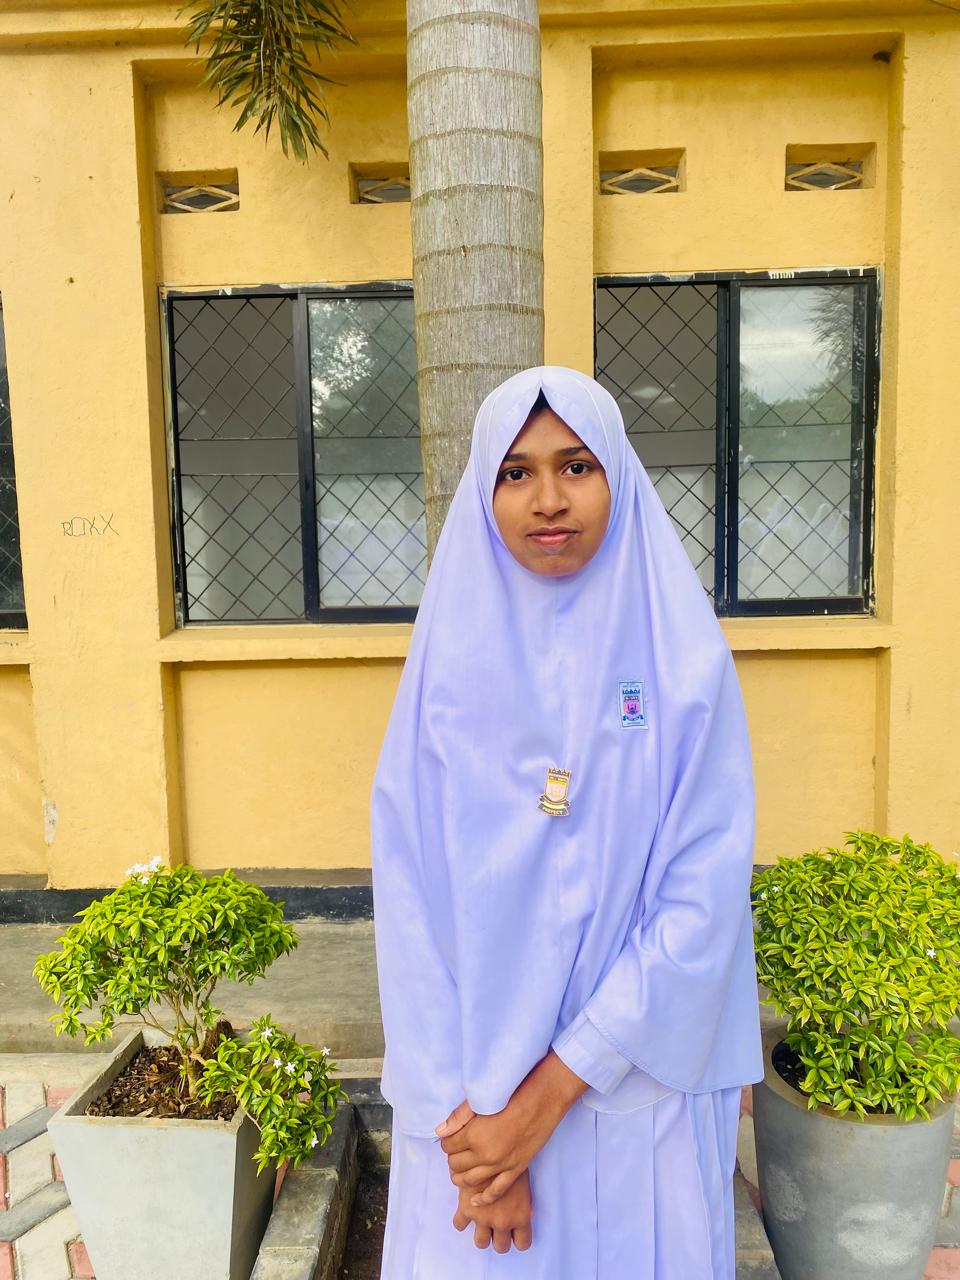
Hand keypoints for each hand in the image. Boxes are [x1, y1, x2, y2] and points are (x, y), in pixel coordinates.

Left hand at [437, 1050, 587, 1204]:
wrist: (542, 1101)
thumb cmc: (512, 1096)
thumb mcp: (481, 1102)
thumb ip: (458, 1117)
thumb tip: (439, 1131)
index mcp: (473, 1135)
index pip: (448, 1146)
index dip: (447, 1142)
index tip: (450, 1139)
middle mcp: (484, 1154)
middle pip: (456, 1164)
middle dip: (453, 1159)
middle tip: (456, 1153)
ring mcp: (500, 1165)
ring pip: (471, 1180)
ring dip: (461, 1177)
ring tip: (458, 1174)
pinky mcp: (515, 1170)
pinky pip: (496, 1191)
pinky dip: (483, 1198)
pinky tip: (475, 1200)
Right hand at [452, 1167, 532, 1251]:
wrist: (493, 1147)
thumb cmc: (514, 1159)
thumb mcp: (525, 1182)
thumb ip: (525, 1202)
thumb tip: (527, 1211)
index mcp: (521, 1216)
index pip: (523, 1243)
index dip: (518, 1239)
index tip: (515, 1233)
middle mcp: (503, 1222)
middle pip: (501, 1247)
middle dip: (499, 1239)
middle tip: (497, 1226)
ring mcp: (483, 1217)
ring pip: (481, 1242)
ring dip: (482, 1234)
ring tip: (482, 1220)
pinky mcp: (466, 1209)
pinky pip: (459, 1224)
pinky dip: (461, 1220)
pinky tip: (465, 1209)